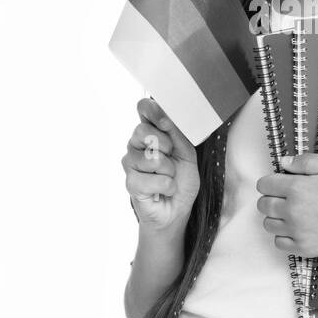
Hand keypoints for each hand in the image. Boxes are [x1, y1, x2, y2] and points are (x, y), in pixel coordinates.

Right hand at [121, 98, 199, 233]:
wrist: (177, 209)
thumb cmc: (181, 180)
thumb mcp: (187, 152)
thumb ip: (177, 133)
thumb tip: (165, 118)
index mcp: (150, 132)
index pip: (143, 108)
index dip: (153, 111)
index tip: (166, 122)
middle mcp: (136, 144)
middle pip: (142, 130)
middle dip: (166, 146)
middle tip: (171, 158)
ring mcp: (130, 163)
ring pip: (152, 158)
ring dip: (169, 171)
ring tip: (168, 177)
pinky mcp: (131, 183)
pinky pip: (154, 179)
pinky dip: (167, 186)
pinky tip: (163, 190)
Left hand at [255, 152, 317, 257]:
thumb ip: (308, 161)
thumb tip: (284, 162)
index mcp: (298, 187)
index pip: (264, 185)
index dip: (272, 182)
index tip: (281, 183)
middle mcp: (293, 210)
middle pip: (263, 205)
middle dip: (272, 198)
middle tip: (288, 198)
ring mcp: (297, 232)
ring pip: (268, 224)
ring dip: (277, 218)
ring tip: (294, 214)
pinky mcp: (303, 248)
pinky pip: (279, 243)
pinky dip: (284, 236)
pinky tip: (298, 229)